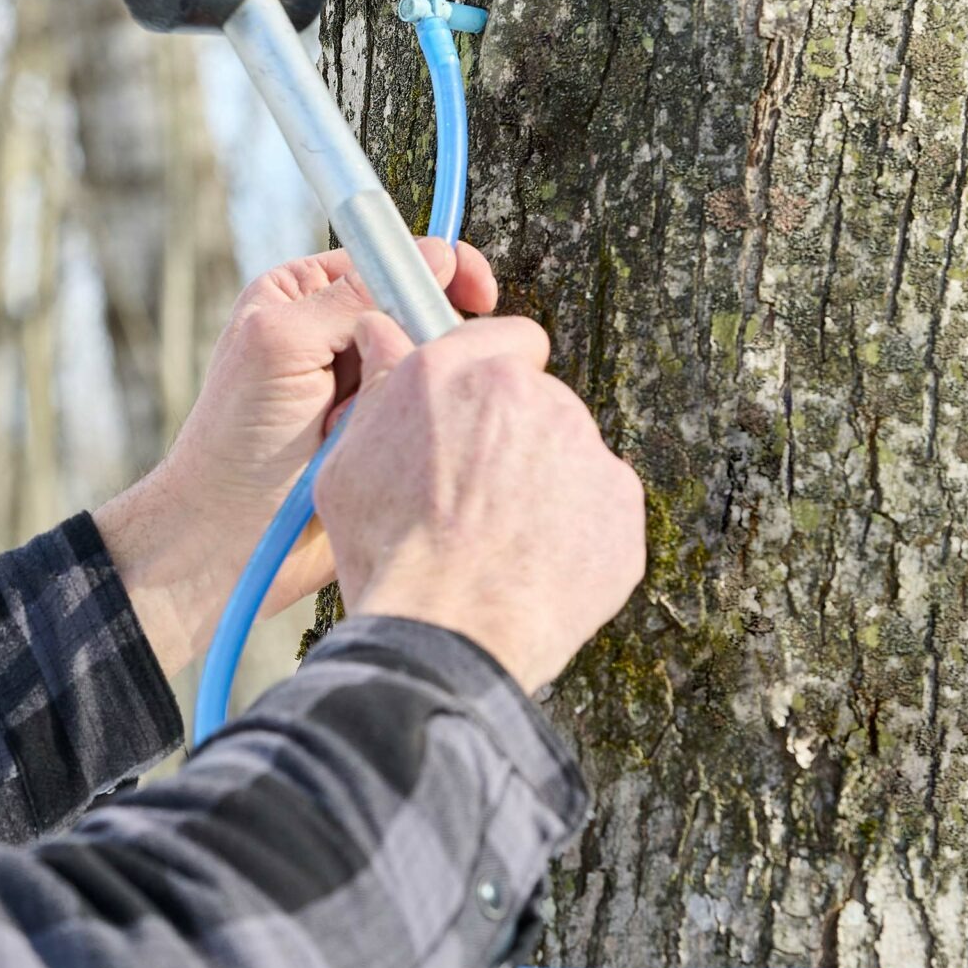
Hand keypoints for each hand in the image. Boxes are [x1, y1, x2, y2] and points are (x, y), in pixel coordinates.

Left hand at [94, 237, 498, 678]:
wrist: (231, 544)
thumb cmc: (237, 444)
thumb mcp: (282, 346)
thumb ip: (350, 297)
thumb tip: (429, 257)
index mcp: (303, 297)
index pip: (386, 258)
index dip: (436, 268)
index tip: (475, 291)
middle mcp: (333, 335)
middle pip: (417, 311)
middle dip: (428, 338)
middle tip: (411, 374)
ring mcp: (361, 387)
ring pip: (428, 366)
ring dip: (417, 390)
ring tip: (374, 424)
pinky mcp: (381, 434)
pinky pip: (427, 415)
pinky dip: (421, 426)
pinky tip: (392, 450)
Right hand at [314, 314, 643, 689]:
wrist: (447, 636)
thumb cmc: (390, 558)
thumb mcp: (347, 466)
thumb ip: (378, 390)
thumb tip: (382, 332)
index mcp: (451, 374)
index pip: (504, 337)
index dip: (494, 373)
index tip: (483, 405)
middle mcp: (522, 393)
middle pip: (536, 401)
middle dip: (514, 436)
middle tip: (477, 497)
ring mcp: (581, 445)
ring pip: (566, 453)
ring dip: (543, 483)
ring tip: (501, 543)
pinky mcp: (620, 499)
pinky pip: (598, 503)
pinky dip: (576, 528)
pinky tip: (535, 564)